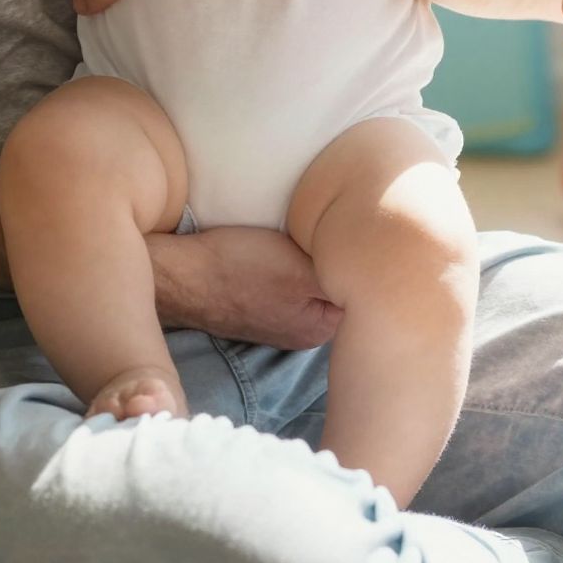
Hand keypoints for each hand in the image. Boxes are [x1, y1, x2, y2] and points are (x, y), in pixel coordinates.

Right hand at [149, 225, 342, 349]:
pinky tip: (275, 248)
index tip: (352, 235)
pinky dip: (285, 262)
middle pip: (335, 286)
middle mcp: (302, 332)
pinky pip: (285, 281)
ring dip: (308, 258)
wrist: (181, 272)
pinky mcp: (256, 303)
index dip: (358, 259)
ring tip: (299, 237)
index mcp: (319, 330)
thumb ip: (344, 274)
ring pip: (310, 281)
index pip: (359, 290)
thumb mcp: (303, 267)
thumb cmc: (239, 267)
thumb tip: (380, 275)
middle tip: (326, 230)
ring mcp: (278, 319)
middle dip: (334, 259)